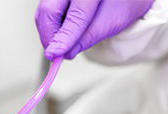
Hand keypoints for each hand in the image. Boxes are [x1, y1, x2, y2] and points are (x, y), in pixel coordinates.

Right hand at [35, 0, 153, 59]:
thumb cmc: (124, 3)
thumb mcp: (112, 22)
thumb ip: (88, 37)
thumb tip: (66, 52)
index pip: (75, 16)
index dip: (64, 37)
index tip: (56, 54)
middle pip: (49, 9)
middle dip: (48, 34)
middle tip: (53, 52)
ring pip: (44, 10)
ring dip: (48, 31)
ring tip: (60, 43)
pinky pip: (46, 10)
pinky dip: (50, 25)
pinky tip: (60, 33)